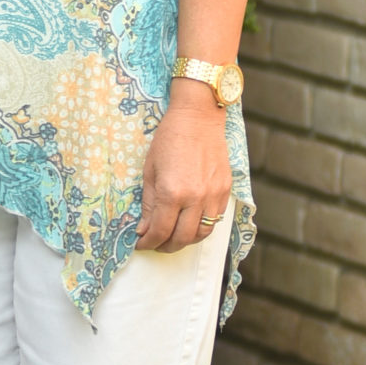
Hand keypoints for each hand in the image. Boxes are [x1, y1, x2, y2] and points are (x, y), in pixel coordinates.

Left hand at [137, 84, 231, 251]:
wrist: (198, 118)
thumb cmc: (169, 139)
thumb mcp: (150, 170)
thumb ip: (148, 203)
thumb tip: (144, 229)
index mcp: (172, 192)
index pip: (160, 231)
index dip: (148, 242)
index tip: (140, 243)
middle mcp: (196, 198)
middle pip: (182, 238)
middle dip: (165, 246)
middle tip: (155, 244)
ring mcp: (214, 196)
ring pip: (202, 234)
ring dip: (185, 241)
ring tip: (172, 238)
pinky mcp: (225, 191)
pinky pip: (215, 220)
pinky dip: (201, 228)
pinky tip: (189, 224)